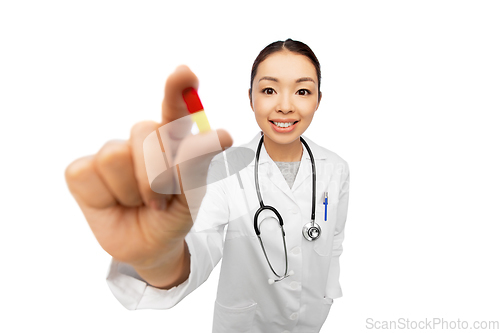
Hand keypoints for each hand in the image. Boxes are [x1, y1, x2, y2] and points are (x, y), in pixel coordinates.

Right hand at [65, 65, 231, 285]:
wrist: (148, 245)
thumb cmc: (173, 215)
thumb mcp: (192, 195)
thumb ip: (198, 164)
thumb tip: (220, 134)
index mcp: (172, 141)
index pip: (174, 109)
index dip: (178, 90)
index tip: (185, 73)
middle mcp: (141, 140)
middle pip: (143, 132)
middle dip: (156, 175)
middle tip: (161, 202)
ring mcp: (110, 153)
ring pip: (115, 155)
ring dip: (132, 191)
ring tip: (139, 203)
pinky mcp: (82, 171)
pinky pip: (88, 173)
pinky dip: (104, 198)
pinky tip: (112, 203)